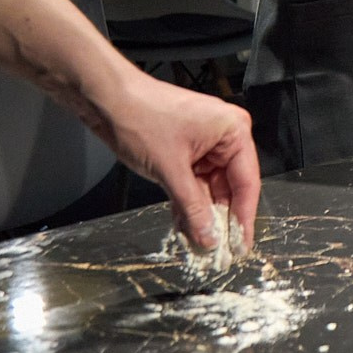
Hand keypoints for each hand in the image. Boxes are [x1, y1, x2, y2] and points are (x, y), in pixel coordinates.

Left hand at [91, 69, 259, 249]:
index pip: (246, 182)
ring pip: (210, 189)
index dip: (244, 217)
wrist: (105, 100)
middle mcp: (225, 138)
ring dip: (201, 215)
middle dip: (221, 219)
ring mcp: (204, 145)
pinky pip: (193, 184)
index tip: (241, 246)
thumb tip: (210, 240)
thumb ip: (193, 207)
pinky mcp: (186, 152)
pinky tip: (184, 228)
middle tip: (219, 252)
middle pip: (230, 187)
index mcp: (233, 132)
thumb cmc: (142, 121)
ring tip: (199, 245)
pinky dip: (187, 204)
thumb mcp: (171, 170)